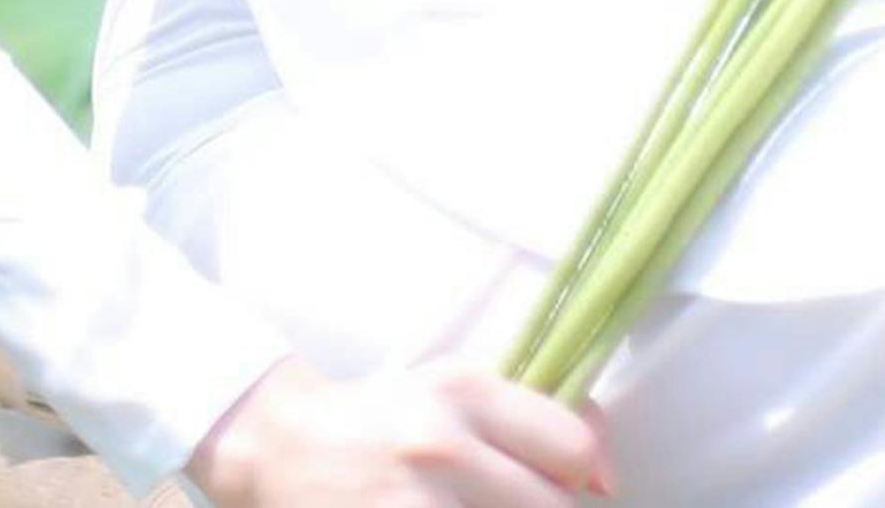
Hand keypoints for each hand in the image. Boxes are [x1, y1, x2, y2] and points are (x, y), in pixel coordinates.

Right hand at [186, 354, 621, 504]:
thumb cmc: (381, 417)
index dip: (582, 472)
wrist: (279, 444)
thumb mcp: (454, 388)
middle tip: (508, 502)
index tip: (568, 482)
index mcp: (461, 392)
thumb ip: (529, 416)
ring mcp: (409, 505)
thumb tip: (605, 472)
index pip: (570, 447)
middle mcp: (437, 447)